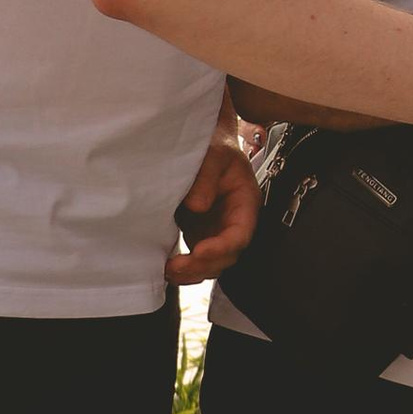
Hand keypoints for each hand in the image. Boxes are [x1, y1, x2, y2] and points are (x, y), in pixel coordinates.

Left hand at [168, 129, 260, 283]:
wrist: (205, 141)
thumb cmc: (215, 144)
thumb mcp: (214, 154)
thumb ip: (207, 177)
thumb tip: (197, 206)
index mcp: (245, 202)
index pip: (240, 234)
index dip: (222, 247)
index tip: (199, 251)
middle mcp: (234, 220)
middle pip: (227, 255)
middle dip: (203, 265)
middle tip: (176, 265)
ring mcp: (217, 229)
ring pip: (212, 263)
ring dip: (192, 272)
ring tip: (168, 270)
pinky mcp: (200, 232)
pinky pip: (197, 258)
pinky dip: (184, 267)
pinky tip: (167, 266)